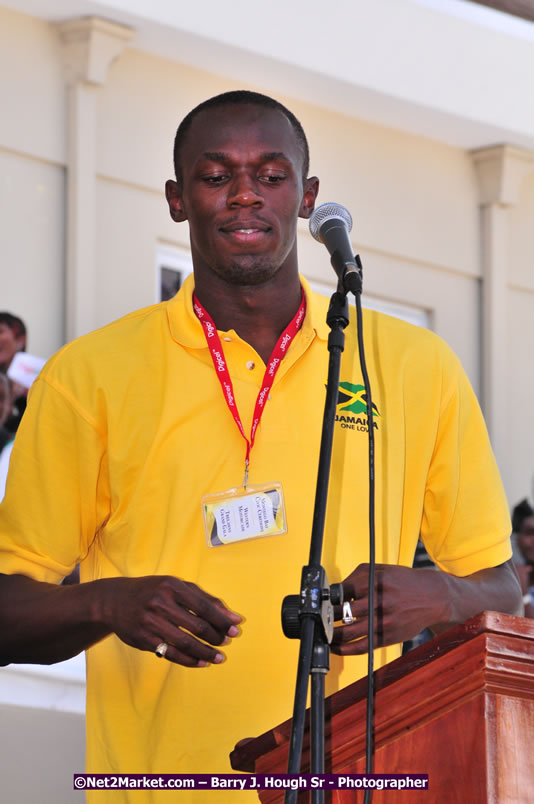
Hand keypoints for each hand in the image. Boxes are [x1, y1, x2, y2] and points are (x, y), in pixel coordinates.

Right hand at [99, 575, 241, 666]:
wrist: (115, 600)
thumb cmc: (153, 591)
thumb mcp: (177, 586)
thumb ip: (204, 598)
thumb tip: (232, 616)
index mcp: (173, 587)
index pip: (204, 607)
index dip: (222, 620)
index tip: (235, 629)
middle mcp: (161, 603)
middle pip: (196, 626)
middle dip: (216, 637)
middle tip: (226, 644)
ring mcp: (150, 622)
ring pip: (185, 643)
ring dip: (205, 653)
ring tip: (218, 658)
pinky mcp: (143, 639)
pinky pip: (170, 653)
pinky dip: (188, 660)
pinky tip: (201, 663)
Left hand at [331, 563, 445, 654]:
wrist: (432, 597)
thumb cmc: (403, 582)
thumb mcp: (381, 570)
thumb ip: (356, 576)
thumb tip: (335, 590)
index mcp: (375, 582)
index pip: (342, 591)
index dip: (328, 598)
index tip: (320, 602)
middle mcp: (379, 602)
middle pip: (343, 612)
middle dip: (327, 616)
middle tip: (318, 617)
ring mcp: (384, 621)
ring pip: (349, 632)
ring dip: (332, 634)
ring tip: (322, 633)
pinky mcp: (388, 637)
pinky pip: (362, 646)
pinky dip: (345, 649)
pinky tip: (335, 648)